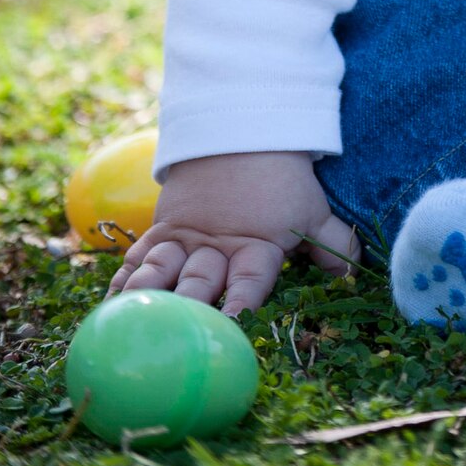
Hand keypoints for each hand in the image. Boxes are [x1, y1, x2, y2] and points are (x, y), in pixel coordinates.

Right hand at [105, 151, 359, 316]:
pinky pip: (141, 253)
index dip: (242, 304)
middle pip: (201, 282)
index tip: (231, 327)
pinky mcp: (164, 227)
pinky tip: (110, 303)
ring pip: (164, 268)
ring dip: (148, 295)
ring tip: (128, 321)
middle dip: (189, 310)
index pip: (251, 281)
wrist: (244, 129)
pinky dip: (125, 277)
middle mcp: (219, 247)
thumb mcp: (313, 209)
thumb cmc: (283, 178)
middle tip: (172, 335)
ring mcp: (187, 237)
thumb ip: (332, 244)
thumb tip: (355, 275)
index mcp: (257, 246)